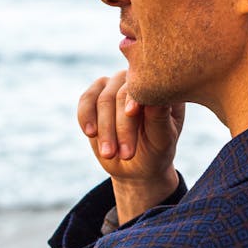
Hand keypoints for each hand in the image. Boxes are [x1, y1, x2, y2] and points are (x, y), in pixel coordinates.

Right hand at [78, 72, 184, 221]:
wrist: (136, 166)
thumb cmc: (156, 151)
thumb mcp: (162, 140)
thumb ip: (159, 118)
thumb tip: (155, 100)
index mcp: (161, 88)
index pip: (146, 86)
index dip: (136, 97)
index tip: (131, 113)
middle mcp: (138, 81)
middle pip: (122, 94)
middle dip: (120, 126)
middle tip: (125, 154)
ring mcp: (116, 85)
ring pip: (103, 99)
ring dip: (104, 128)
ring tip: (108, 154)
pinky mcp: (96, 94)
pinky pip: (86, 100)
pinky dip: (86, 117)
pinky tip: (90, 134)